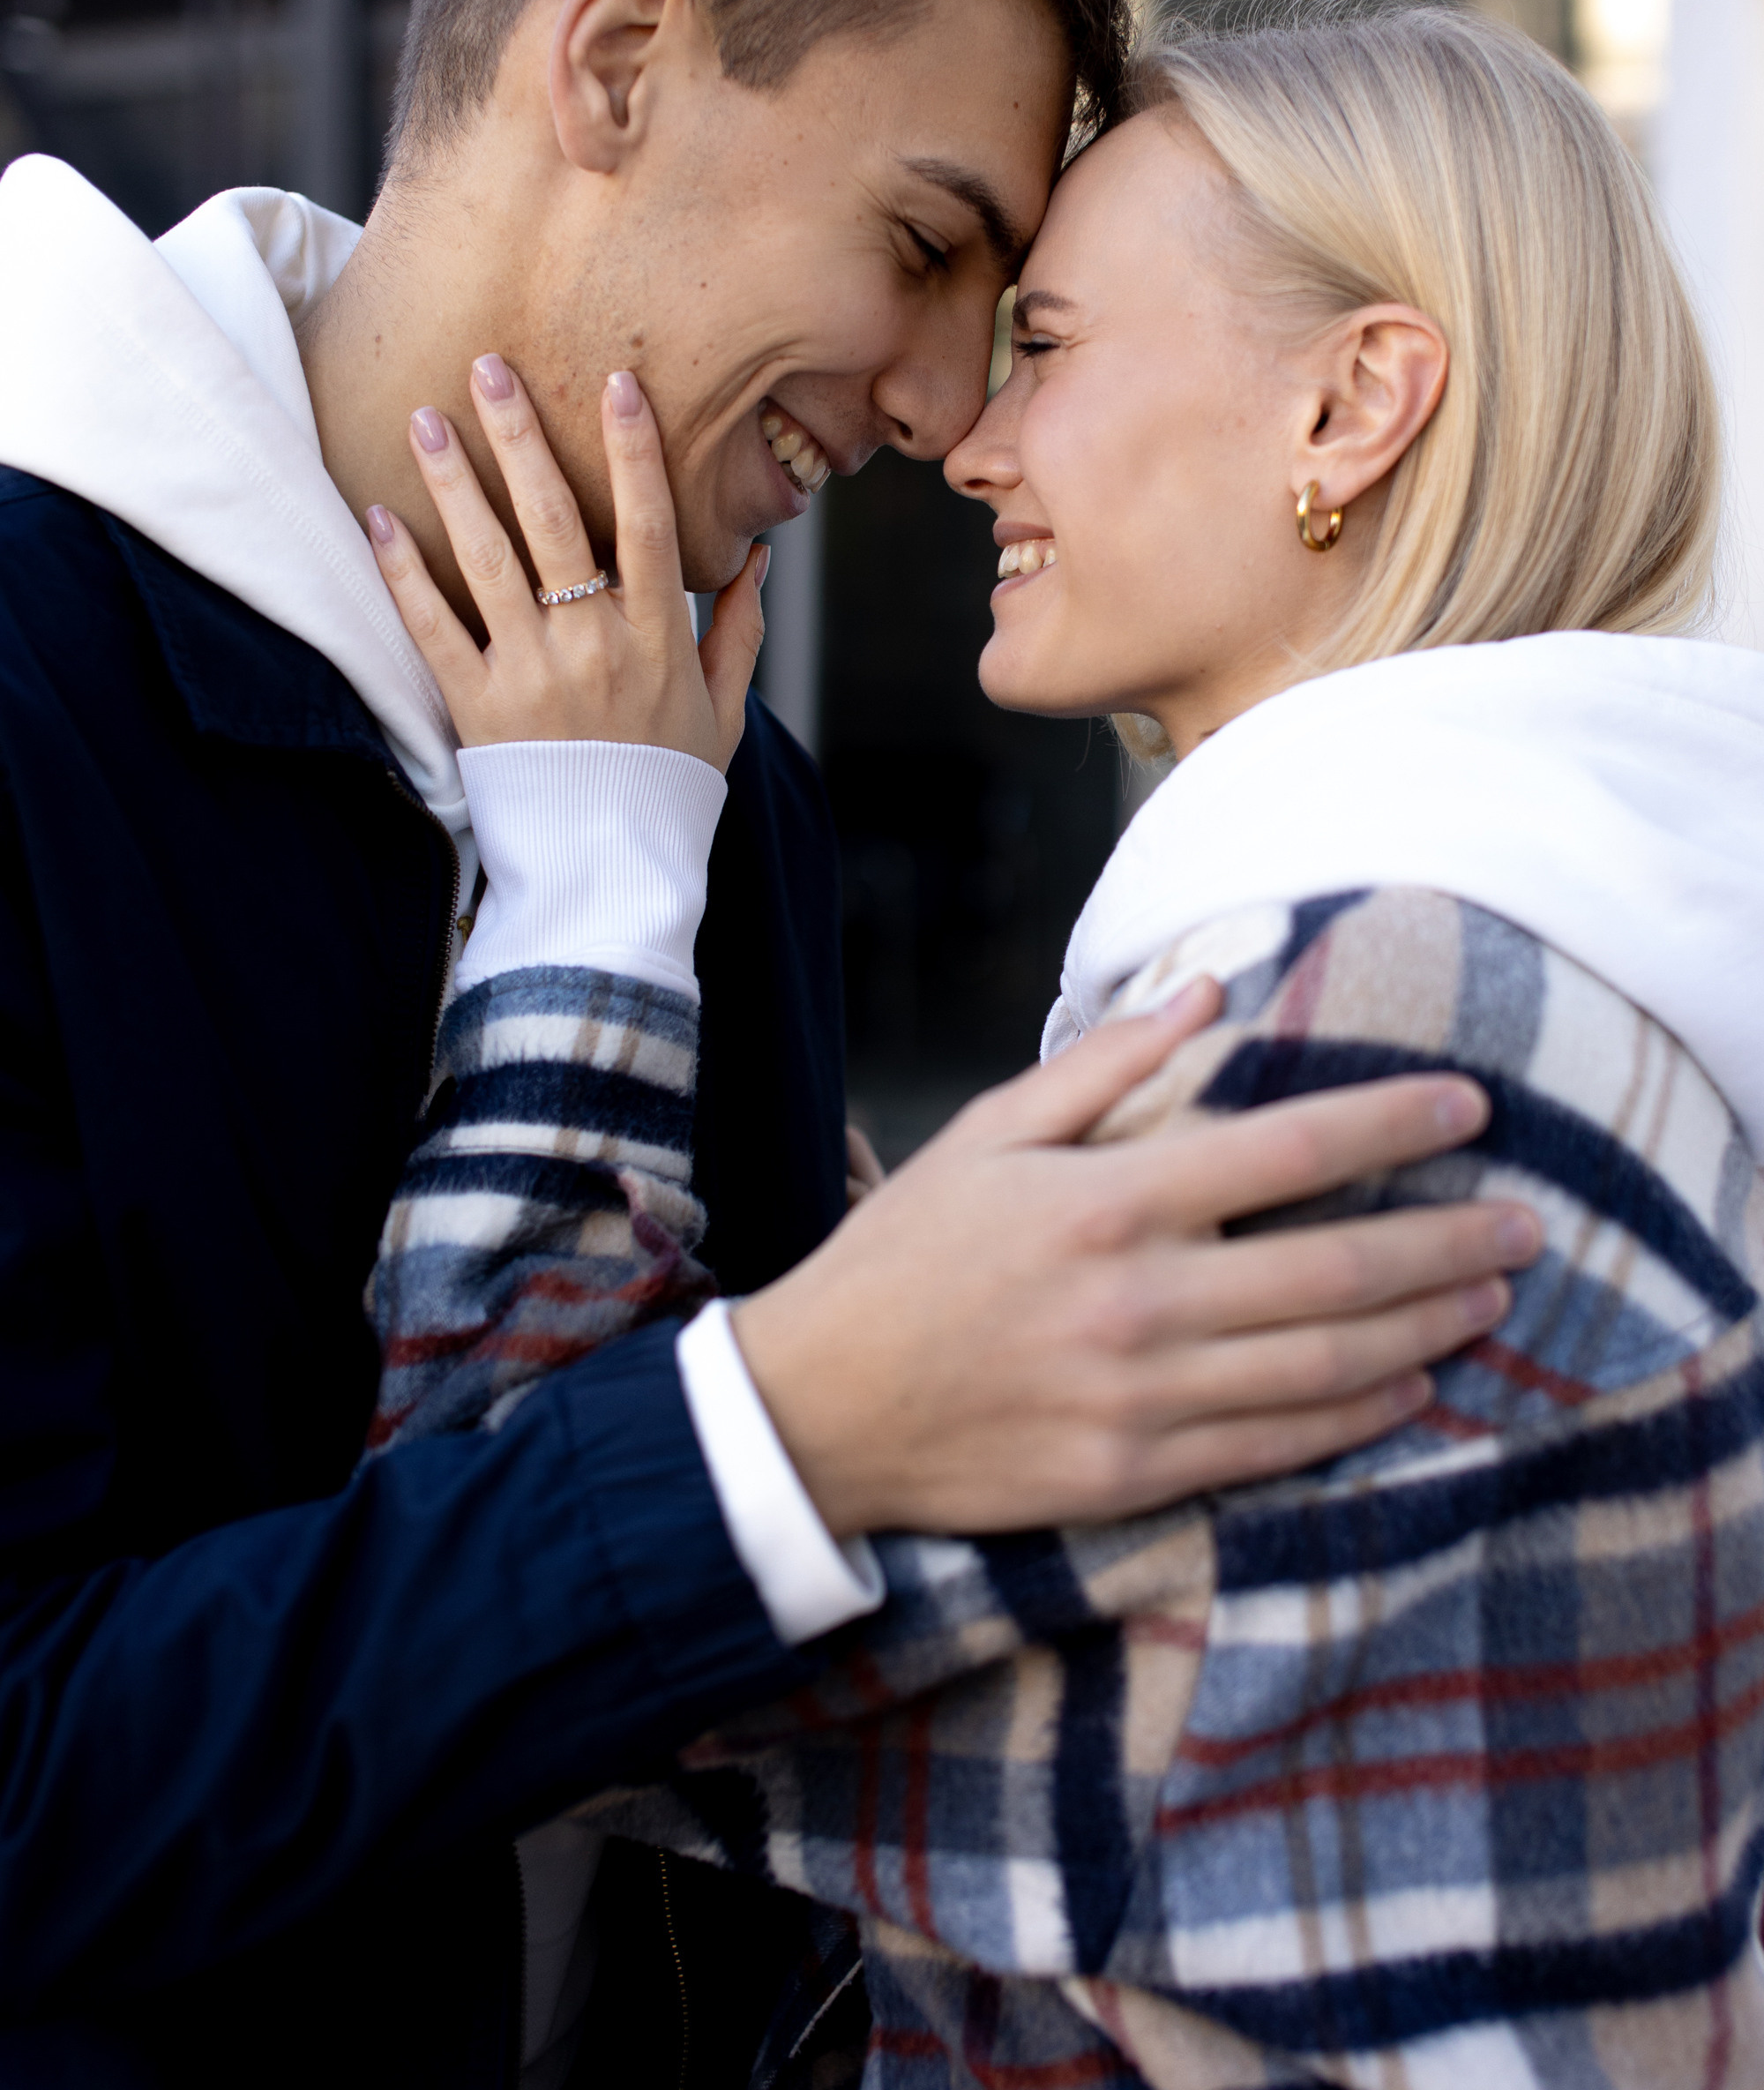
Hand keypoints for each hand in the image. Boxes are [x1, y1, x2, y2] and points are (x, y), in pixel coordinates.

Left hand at [366, 359, 763, 771]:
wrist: (610, 874)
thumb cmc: (667, 789)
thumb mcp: (725, 712)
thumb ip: (739, 632)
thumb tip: (758, 559)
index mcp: (657, 637)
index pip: (648, 523)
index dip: (634, 450)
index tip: (617, 382)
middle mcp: (594, 645)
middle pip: (555, 519)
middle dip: (521, 436)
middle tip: (489, 368)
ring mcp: (532, 674)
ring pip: (487, 558)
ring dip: (454, 481)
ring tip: (423, 419)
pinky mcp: (477, 708)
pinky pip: (432, 627)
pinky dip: (402, 571)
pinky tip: (378, 517)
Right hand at [732, 979, 1541, 1536]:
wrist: (817, 1412)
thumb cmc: (904, 1257)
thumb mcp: (986, 1136)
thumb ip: (1104, 1068)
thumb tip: (1205, 997)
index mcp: (1108, 1202)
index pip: (1288, 1151)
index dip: (1393, 1127)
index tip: (1470, 1109)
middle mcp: (1141, 1301)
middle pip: (1338, 1269)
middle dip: (1449, 1243)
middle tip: (1525, 1223)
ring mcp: (1143, 1398)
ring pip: (1327, 1365)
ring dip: (1427, 1331)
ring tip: (1491, 1299)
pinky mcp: (1135, 1477)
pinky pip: (1278, 1446)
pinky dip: (1360, 1415)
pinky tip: (1410, 1387)